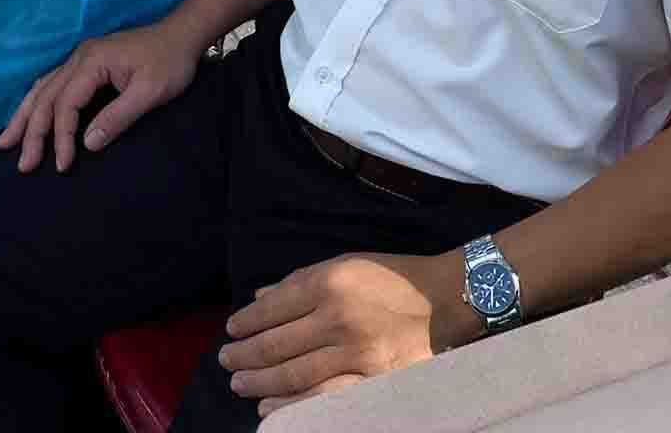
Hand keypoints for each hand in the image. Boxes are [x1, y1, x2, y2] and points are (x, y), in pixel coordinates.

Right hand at [0, 19, 204, 172]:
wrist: (182, 35)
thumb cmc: (170, 63)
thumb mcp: (150, 92)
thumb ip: (117, 117)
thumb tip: (86, 144)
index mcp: (92, 62)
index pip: (65, 104)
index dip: (61, 136)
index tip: (63, 164)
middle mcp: (79, 57)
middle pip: (46, 97)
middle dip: (31, 132)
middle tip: (23, 165)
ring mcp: (81, 58)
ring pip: (43, 88)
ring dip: (24, 116)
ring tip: (6, 142)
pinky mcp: (87, 62)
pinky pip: (53, 83)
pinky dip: (37, 102)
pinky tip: (28, 113)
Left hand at [220, 252, 469, 415]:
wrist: (445, 301)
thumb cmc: (392, 278)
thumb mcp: (346, 264)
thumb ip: (301, 281)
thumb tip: (259, 299)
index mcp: (330, 283)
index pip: (273, 308)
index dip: (246, 322)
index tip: (232, 330)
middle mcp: (338, 318)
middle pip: (276, 344)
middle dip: (244, 355)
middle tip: (225, 360)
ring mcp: (355, 354)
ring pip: (292, 375)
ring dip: (257, 381)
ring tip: (238, 382)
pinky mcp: (372, 381)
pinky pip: (321, 398)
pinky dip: (290, 404)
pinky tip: (268, 405)